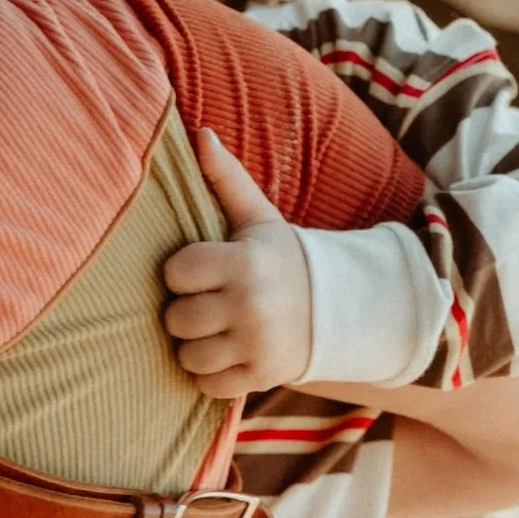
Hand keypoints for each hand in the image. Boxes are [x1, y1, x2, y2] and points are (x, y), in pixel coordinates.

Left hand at [162, 128, 312, 399]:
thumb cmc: (284, 258)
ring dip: (193, 346)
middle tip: (205, 303)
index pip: (176, 271)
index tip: (198, 271)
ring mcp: (257, 345)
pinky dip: (208, 375)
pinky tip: (224, 354)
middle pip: (176, 317)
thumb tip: (199, 132)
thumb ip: (227, 178)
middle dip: (184, 311)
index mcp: (244, 262)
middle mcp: (250, 305)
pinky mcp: (261, 377)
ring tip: (212, 330)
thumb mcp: (259, 218)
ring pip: (187, 355)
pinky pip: (206, 385)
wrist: (342, 308)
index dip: (181, 272)